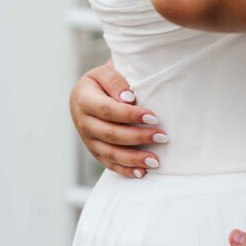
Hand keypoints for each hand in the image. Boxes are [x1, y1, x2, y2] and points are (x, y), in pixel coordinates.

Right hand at [69, 62, 167, 177]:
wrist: (88, 92)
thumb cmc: (103, 81)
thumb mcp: (105, 72)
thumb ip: (115, 82)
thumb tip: (128, 99)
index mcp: (83, 99)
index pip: (108, 110)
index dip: (130, 115)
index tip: (153, 117)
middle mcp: (83, 122)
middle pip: (110, 134)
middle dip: (138, 137)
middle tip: (162, 137)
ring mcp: (87, 139)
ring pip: (109, 153)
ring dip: (133, 159)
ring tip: (155, 160)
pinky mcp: (94, 151)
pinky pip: (109, 164)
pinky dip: (125, 170)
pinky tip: (142, 173)